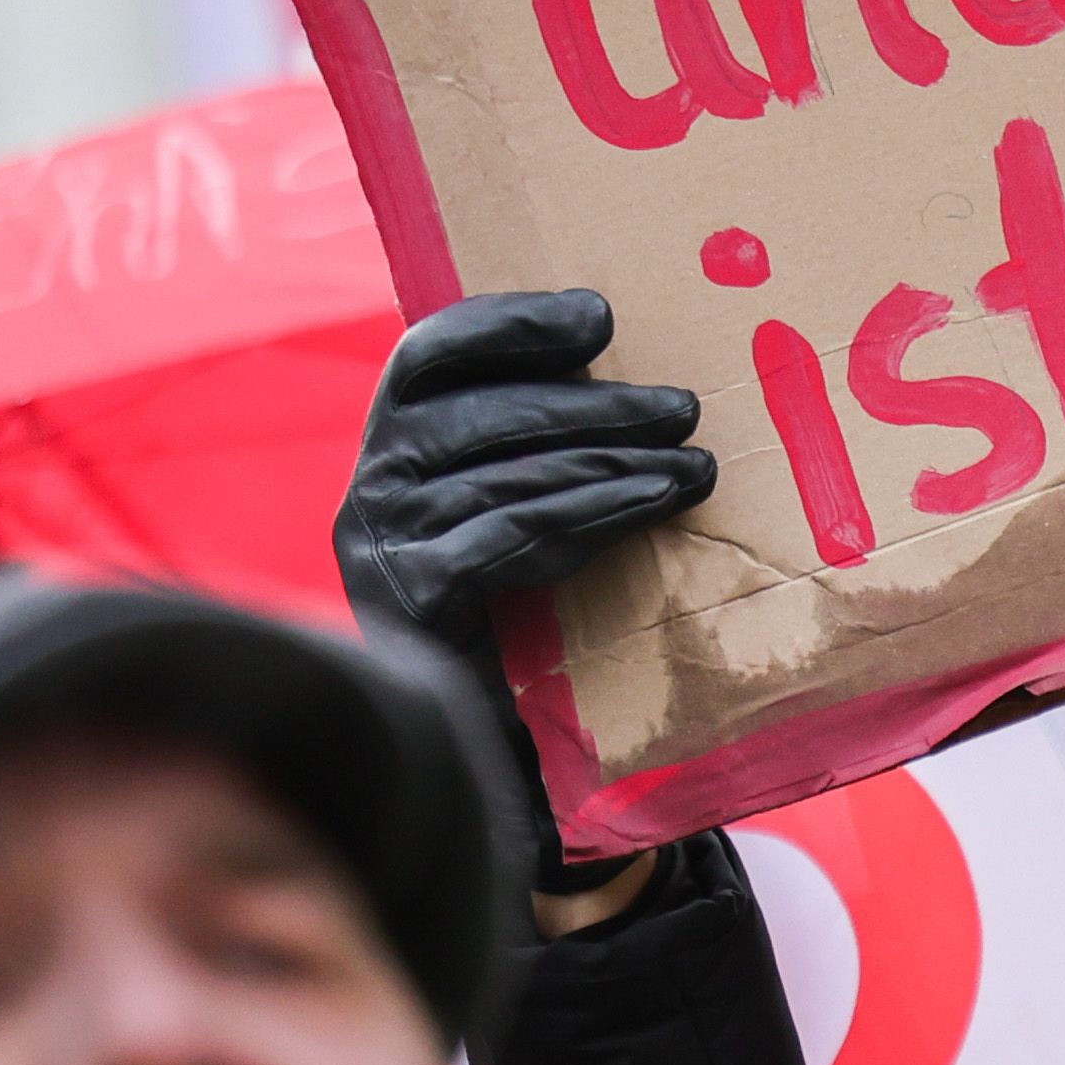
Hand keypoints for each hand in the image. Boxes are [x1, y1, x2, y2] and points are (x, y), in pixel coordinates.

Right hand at [338, 293, 715, 894]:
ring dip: (613, 461)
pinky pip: (509, 535)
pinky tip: (649, 506)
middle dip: (593, 402)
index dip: (510, 322)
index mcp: (392, 443)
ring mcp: (379, 543)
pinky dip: (589, 514)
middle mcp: (369, 485)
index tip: (599, 318)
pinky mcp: (408, 598)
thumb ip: (550, 441)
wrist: (484, 746)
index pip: (431, 352)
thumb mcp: (526, 510)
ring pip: (506, 474)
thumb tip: (650, 375)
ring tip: (694, 464)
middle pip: (481, 410)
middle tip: (684, 407)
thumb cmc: (523, 613)